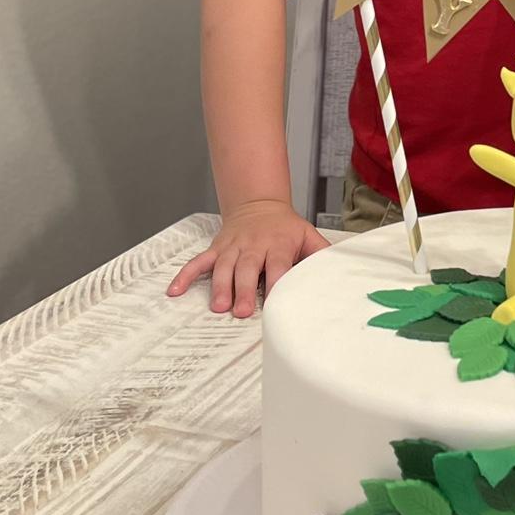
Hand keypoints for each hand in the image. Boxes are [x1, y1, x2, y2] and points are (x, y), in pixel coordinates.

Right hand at [166, 199, 327, 316]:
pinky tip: (175, 291)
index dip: (276, 280)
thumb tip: (339, 272)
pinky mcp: (216, 249)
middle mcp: (254, 244)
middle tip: (241, 311)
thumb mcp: (308, 235)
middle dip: (244, 288)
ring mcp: (232, 247)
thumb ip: (321, 254)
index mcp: (279, 242)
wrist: (259, 203)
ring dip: (220, 286)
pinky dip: (185, 275)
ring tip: (217, 306)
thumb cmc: (286, 227)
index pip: (278, 263)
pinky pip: (198, 262)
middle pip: (248, 267)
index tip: (274, 300)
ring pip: (223, 266)